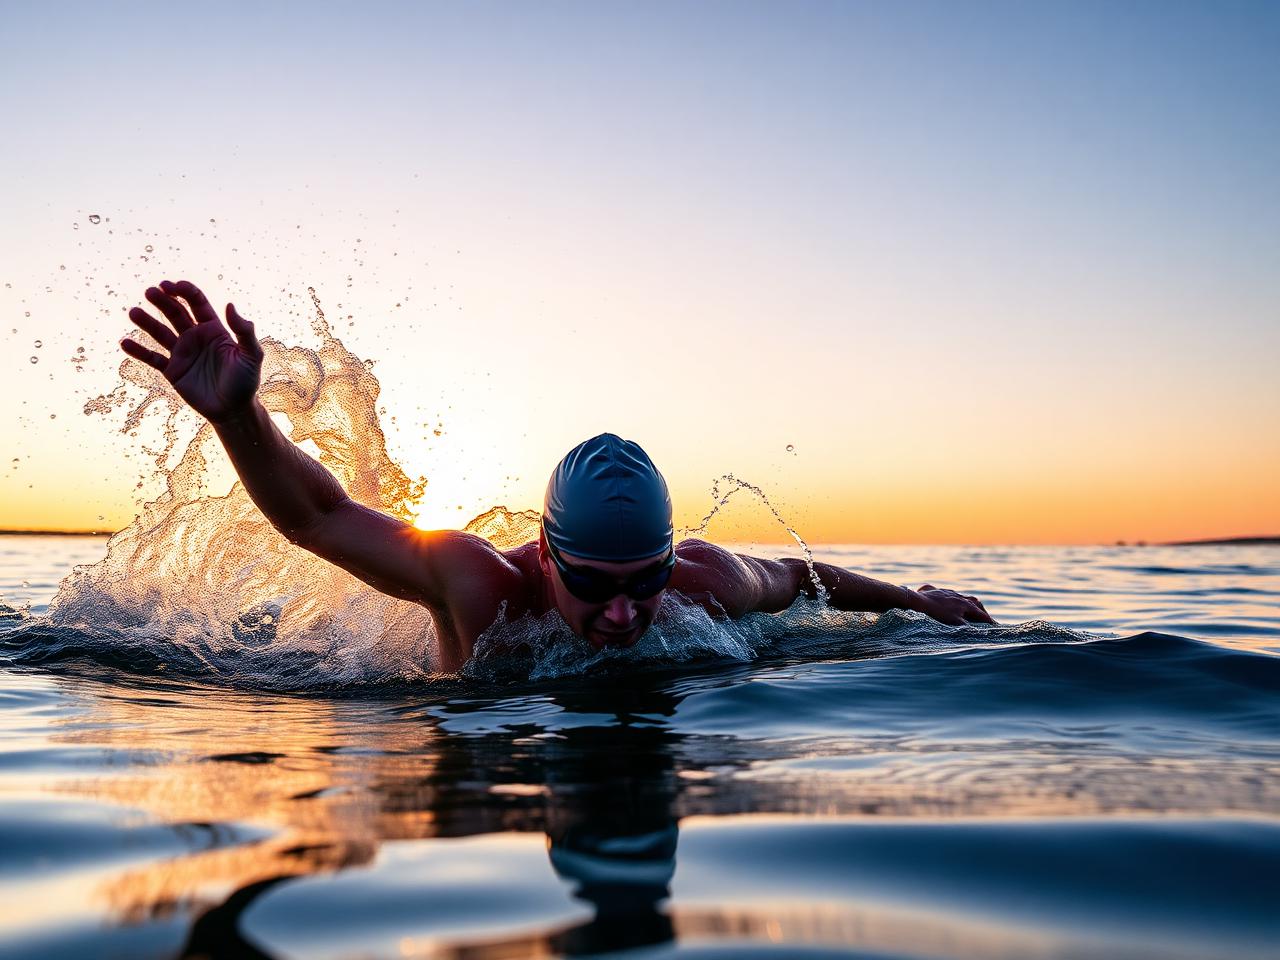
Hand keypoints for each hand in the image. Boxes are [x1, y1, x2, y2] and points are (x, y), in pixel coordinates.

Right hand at [121, 280, 262, 423]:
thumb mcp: (251, 355)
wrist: (233, 410)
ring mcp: (182, 353)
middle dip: (163, 300)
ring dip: (146, 322)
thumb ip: (244, 331)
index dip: (184, 291)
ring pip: (160, 332)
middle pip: (175, 312)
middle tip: (150, 291)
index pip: (196, 303)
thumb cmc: (246, 382)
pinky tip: (125, 343)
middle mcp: (195, 337)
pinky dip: (138, 351)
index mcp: (213, 329)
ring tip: (134, 312)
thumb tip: (230, 305)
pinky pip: (152, 358)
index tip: (171, 285)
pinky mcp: (172, 370)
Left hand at [911, 584, 995, 625]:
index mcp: (965, 605)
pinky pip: (946, 593)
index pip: (981, 614)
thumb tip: (980, 634)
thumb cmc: (935, 613)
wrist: (916, 601)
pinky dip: (951, 598)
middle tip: (985, 618)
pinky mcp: (936, 591)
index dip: (989, 622)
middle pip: (975, 602)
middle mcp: (958, 596)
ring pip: (962, 596)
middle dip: (981, 611)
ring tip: (969, 609)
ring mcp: (947, 592)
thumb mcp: (954, 624)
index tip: (996, 627)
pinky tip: (948, 600)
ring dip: (968, 603)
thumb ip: (967, 629)